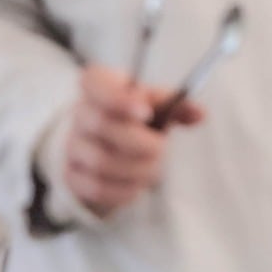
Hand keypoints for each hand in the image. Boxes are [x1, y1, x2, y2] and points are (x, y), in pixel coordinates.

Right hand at [56, 65, 203, 217]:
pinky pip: (96, 187)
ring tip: (153, 167)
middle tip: (161, 147)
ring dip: (137, 169)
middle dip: (141, 142)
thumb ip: (178, 105)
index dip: (119, 99)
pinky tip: (137, 184)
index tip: (146, 112)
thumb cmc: (137, 115)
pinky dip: (124, 189)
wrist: (107, 142)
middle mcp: (80, 113)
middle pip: (102, 125)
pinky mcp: (72, 176)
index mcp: (99, 85)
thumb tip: (200, 114)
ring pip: (101, 161)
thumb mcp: (156, 102)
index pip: (95, 82)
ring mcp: (72, 145)